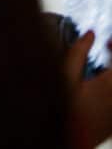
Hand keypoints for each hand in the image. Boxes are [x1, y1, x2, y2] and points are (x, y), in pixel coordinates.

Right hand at [66, 31, 111, 145]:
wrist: (74, 141)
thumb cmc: (67, 109)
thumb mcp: (65, 77)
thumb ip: (77, 53)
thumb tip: (89, 35)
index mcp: (111, 82)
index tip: (107, 41)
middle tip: (108, 50)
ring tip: (105, 68)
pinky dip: (110, 84)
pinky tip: (102, 86)